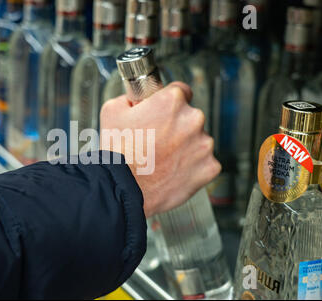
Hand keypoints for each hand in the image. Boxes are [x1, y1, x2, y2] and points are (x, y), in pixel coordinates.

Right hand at [100, 82, 220, 217]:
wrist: (123, 188)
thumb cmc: (118, 154)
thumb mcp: (112, 111)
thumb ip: (129, 98)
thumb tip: (135, 99)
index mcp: (172, 101)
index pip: (182, 91)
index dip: (169, 104)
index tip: (164, 114)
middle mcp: (193, 119)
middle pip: (190, 117)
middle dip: (177, 127)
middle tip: (158, 141)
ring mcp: (204, 144)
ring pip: (199, 141)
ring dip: (186, 148)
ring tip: (164, 159)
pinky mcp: (209, 167)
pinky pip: (205, 163)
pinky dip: (193, 167)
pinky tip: (173, 171)